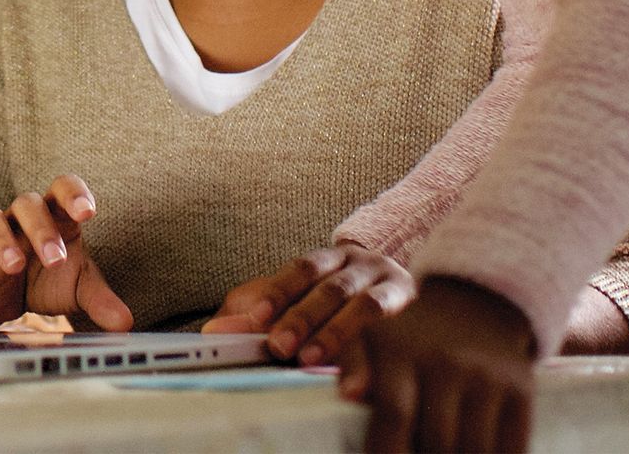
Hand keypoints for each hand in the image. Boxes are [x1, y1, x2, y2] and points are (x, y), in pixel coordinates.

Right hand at [0, 174, 131, 330]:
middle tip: (54, 258)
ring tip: (15, 265)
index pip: (64, 190)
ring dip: (5, 240)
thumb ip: (100, 301)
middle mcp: (23, 218)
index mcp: (56, 217)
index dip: (74, 194)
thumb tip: (124, 323)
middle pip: (29, 204)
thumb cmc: (46, 280)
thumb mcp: (76, 290)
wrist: (9, 299)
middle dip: (42, 230)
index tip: (88, 211)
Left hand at [201, 244, 415, 363]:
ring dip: (335, 334)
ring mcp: (390, 285)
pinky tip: (359, 369)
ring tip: (310, 359)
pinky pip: (397, 327)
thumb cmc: (343, 301)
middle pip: (330, 288)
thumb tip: (213, 331)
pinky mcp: (414, 309)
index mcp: (330, 259)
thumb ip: (256, 310)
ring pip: (364, 306)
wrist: (414, 294)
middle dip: (302, 318)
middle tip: (279, 346)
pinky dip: (375, 349)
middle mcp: (361, 265)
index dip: (278, 292)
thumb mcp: (298, 297)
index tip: (257, 318)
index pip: (301, 269)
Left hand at [339, 277, 537, 453]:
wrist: (475, 301)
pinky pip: (511, 448)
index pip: (395, 416)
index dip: (387, 453)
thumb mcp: (371, 334)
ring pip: (474, 451)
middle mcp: (448, 363)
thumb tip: (348, 395)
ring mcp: (487, 377)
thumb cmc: (409, 332)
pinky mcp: (520, 390)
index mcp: (402, 352)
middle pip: (436, 442)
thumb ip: (353, 364)